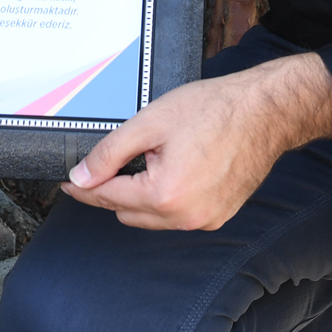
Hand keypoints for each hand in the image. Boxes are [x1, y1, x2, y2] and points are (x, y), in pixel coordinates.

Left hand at [59, 54, 331, 230]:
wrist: (264, 112)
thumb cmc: (213, 110)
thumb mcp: (150, 122)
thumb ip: (110, 152)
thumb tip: (82, 175)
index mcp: (164, 195)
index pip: (107, 198)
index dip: (83, 187)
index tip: (67, 183)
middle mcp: (185, 217)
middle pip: (127, 213)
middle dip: (114, 189)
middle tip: (114, 159)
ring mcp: (205, 220)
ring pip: (152, 218)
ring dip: (141, 196)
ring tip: (152, 158)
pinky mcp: (219, 216)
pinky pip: (178, 216)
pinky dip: (167, 199)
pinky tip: (175, 169)